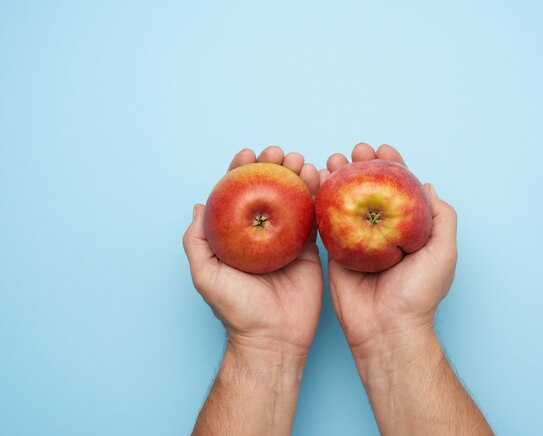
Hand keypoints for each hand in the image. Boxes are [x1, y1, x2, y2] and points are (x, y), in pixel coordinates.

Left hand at [183, 146, 322, 361]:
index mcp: (237, 237)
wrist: (273, 339)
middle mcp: (262, 235)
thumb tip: (199, 206)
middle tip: (279, 154)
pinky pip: (315, 219)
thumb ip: (196, 242)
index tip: (247, 154)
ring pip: (294, 200)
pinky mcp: (309, 250)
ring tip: (301, 161)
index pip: (237, 196)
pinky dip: (318, 197)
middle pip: (268, 191)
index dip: (240, 171)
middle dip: (273, 167)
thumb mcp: (205, 275)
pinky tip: (319, 179)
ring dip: (297, 176)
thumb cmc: (236, 310)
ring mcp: (287, 241)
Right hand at [319, 142, 457, 365]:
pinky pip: (325, 222)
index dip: (392, 166)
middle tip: (355, 151)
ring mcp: (356, 242)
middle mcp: (380, 232)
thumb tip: (427, 186)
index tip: (383, 149)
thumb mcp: (443, 253)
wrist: (386, 329)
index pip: (399, 190)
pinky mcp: (335, 253)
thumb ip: (442, 218)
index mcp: (407, 231)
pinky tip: (316, 182)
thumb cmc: (418, 295)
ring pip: (346, 201)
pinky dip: (320, 200)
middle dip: (362, 166)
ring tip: (334, 160)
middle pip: (370, 190)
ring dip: (339, 177)